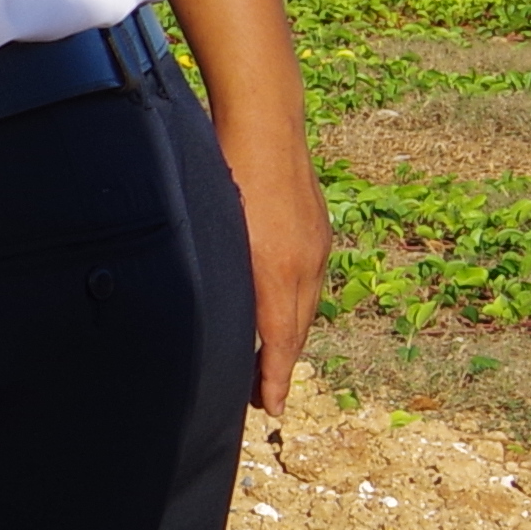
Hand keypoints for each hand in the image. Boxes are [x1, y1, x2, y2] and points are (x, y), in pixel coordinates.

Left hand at [225, 117, 332, 413]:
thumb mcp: (212, 228)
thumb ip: (218, 275)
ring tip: (271, 363)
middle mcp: (304, 263)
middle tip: (265, 396)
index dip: (274, 378)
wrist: (265, 122)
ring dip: (289, 338)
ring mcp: (316, 246)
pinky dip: (297, 306)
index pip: (278, 340)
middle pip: (295, 331)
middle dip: (281, 367)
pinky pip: (310, 282)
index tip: (271, 408)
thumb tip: (212, 312)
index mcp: (276, 269)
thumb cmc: (225, 170)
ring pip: (306, 307)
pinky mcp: (318, 231)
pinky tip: (282, 310)